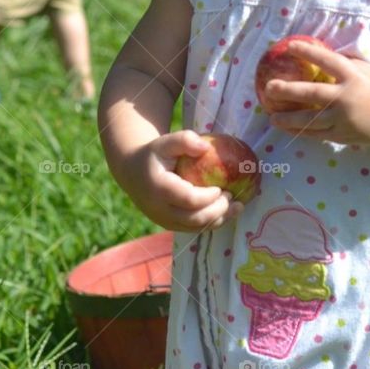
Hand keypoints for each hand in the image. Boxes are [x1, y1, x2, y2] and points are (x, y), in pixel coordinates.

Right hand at [122, 129, 245, 232]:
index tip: (223, 188)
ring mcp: (164, 220)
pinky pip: (193, 228)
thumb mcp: (165, 142)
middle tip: (234, 196)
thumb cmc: (154, 155)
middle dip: (218, 210)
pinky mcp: (169, 225)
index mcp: (159, 188)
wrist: (132, 173)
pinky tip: (226, 211)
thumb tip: (206, 147)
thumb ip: (184, 140)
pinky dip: (211, 222)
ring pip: (196, 228)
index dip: (210, 197)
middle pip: (195, 219)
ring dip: (219, 220)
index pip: (189, 199)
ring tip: (237, 207)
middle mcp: (160, 209)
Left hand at [263, 40, 369, 145]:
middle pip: (312, 94)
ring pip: (310, 120)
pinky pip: (316, 134)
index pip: (327, 60)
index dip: (308, 52)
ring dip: (288, 119)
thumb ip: (345, 64)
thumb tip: (319, 54)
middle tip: (269, 87)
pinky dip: (300, 131)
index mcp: (354, 77)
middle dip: (288, 90)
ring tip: (271, 116)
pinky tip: (286, 128)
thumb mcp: (367, 70)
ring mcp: (344, 119)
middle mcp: (347, 98)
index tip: (289, 46)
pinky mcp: (342, 136)